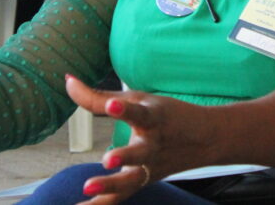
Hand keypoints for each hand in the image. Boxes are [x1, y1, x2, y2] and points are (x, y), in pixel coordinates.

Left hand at [66, 75, 218, 203]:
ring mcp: (150, 168)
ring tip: (87, 187)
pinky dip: (101, 204)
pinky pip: (120, 197)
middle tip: (107, 160)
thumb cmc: (166, 115)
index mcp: (154, 119)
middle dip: (124, 157)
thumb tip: (67, 81)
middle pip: (140, 154)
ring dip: (110, 186)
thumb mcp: (138, 100)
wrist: (206, 140)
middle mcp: (153, 145)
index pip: (139, 113)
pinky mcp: (143, 182)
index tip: (114, 106)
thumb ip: (99, 97)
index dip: (125, 109)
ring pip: (131, 181)